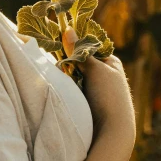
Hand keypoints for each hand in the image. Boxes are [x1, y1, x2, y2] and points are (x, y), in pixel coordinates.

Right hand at [62, 26, 135, 147]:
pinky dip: (63, 81)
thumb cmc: (109, 96)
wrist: (111, 132)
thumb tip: (67, 28)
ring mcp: (93, 87)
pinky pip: (70, 84)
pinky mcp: (84, 99)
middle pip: (79, 58)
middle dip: (66, 56)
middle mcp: (102, 74)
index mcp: (110, 63)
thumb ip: (79, 50)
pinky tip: (54, 77)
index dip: (73, 41)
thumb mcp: (95, 68)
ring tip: (49, 61)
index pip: (88, 45)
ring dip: (63, 69)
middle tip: (50, 48)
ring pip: (72, 72)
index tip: (57, 34)